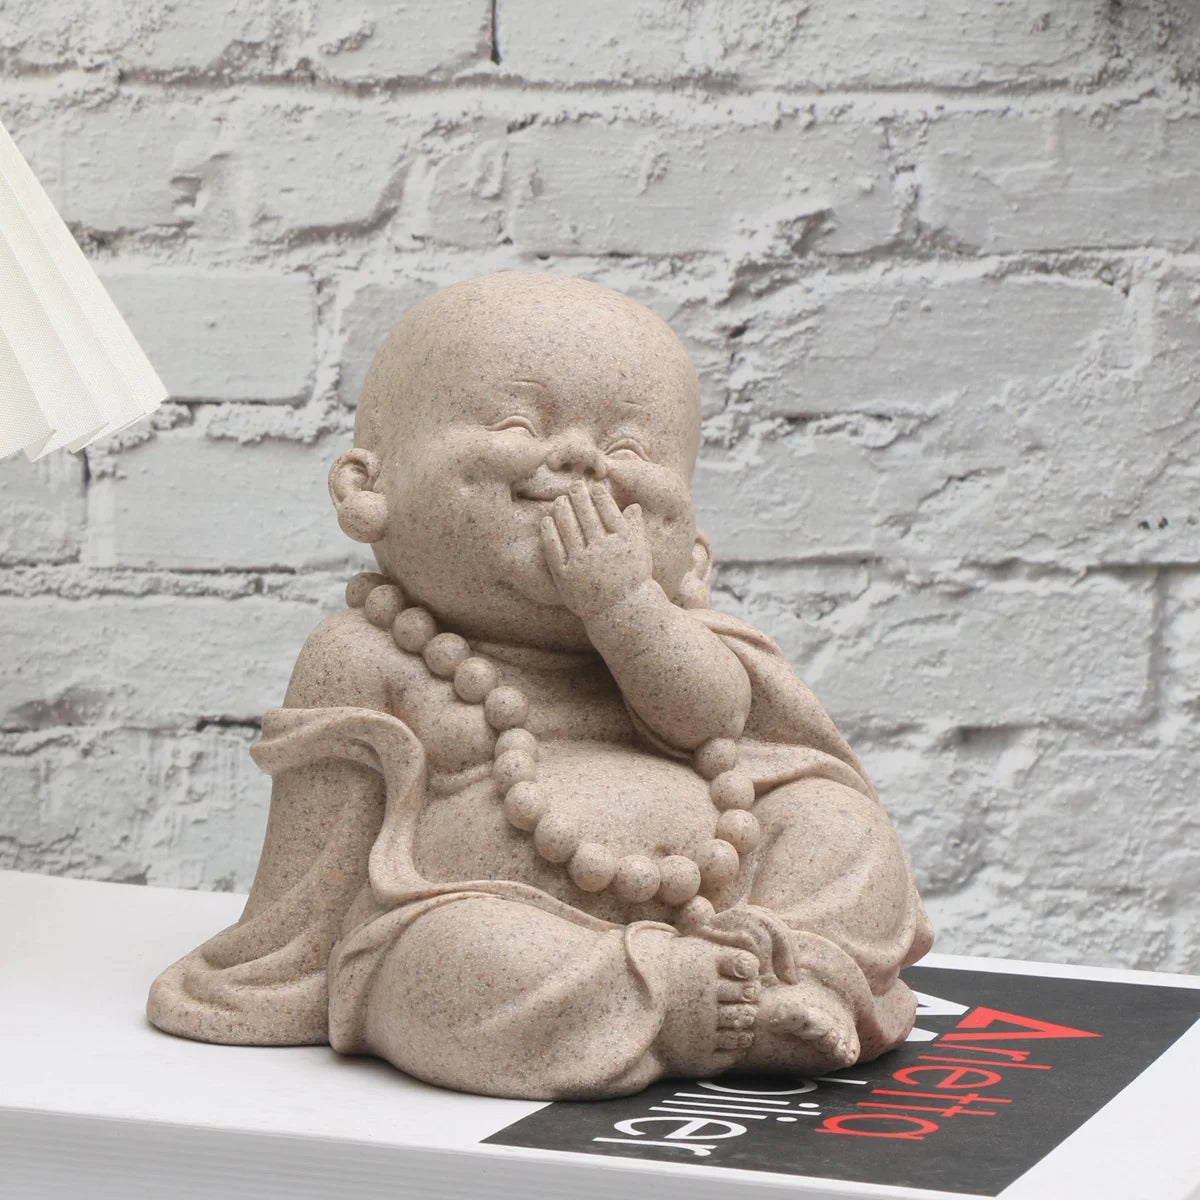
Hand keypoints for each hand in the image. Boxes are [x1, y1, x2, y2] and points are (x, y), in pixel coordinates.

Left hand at [539, 480, 652, 618]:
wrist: (621, 611)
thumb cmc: (632, 579)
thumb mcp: (640, 553)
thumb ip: (636, 528)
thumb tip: (633, 506)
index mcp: (622, 542)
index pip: (608, 510)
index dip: (599, 495)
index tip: (593, 486)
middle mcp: (602, 551)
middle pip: (586, 515)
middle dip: (579, 496)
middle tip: (573, 485)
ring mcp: (582, 564)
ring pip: (568, 528)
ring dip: (562, 510)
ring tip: (559, 500)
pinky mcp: (565, 577)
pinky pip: (554, 549)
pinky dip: (549, 532)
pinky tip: (546, 521)